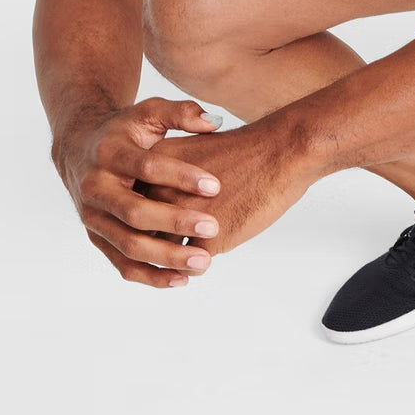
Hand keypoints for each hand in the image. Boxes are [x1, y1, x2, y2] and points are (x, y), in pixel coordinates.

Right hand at [53, 97, 224, 288]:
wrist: (80, 149)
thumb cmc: (127, 129)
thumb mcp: (149, 112)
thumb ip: (181, 113)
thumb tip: (214, 122)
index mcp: (110, 153)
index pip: (147, 167)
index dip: (181, 176)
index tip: (215, 185)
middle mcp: (96, 188)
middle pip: (135, 212)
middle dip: (175, 222)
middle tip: (213, 227)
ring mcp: (93, 218)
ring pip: (127, 245)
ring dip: (166, 257)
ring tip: (204, 262)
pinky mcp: (97, 238)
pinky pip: (121, 263)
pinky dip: (149, 275)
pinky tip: (181, 280)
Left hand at [144, 118, 317, 257]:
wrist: (284, 149)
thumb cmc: (247, 150)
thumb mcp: (197, 153)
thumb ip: (172, 178)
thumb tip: (159, 205)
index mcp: (154, 167)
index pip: (131, 205)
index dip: (140, 220)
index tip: (146, 230)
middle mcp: (159, 194)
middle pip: (140, 231)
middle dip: (148, 244)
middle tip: (159, 251)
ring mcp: (181, 219)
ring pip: (162, 253)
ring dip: (170, 262)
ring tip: (181, 264)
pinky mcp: (206, 240)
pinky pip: (191, 264)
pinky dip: (196, 265)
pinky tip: (205, 261)